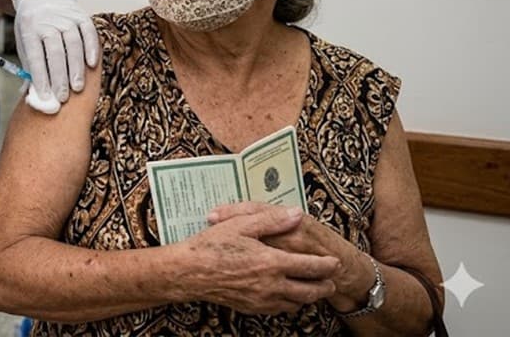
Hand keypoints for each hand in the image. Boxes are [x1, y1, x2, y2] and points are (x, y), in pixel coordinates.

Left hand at [11, 0, 99, 108]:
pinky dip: (91, 49)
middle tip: (63, 98)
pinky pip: (89, 32)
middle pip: (55, 52)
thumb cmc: (31, 26)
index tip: (45, 97)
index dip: (41, 78)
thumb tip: (33, 98)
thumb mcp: (24, 43)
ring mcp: (65, 16)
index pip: (35, 56)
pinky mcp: (80, 14)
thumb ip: (30, 68)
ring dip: (76, 68)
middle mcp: (47, 21)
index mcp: (29, 29)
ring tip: (77, 88)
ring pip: (74, 43)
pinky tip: (92, 65)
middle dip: (59, 77)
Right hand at [210, 202, 373, 312]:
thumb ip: (272, 220)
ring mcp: (261, 299)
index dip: (327, 265)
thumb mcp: (241, 225)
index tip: (335, 262)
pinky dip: (290, 303)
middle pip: (310, 291)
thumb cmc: (211, 246)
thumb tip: (296, 214)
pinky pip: (279, 310)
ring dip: (309, 296)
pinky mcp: (251, 307)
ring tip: (313, 289)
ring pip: (296, 303)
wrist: (188, 272)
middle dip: (324, 286)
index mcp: (272, 262)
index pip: (311, 267)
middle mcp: (271, 285)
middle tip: (331, 281)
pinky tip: (286, 296)